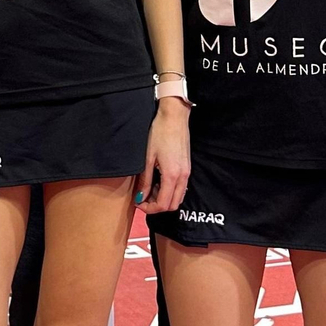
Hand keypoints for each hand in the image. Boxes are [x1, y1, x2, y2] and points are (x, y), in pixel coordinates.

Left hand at [136, 98, 190, 214]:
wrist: (174, 117)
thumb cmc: (159, 133)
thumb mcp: (147, 158)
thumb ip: (145, 180)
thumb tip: (140, 197)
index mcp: (172, 175)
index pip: (163, 204)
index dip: (149, 208)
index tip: (138, 203)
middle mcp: (183, 177)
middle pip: (173, 205)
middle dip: (157, 206)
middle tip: (143, 197)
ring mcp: (187, 172)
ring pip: (178, 197)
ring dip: (164, 198)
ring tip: (149, 188)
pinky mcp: (187, 167)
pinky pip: (180, 187)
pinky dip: (169, 190)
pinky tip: (158, 181)